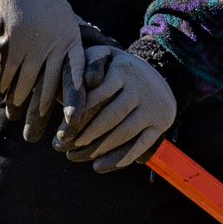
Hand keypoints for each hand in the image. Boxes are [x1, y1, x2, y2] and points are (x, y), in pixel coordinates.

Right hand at [0, 0, 84, 142]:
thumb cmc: (47, 4)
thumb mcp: (68, 24)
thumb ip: (68, 50)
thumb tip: (81, 79)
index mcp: (70, 43)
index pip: (75, 78)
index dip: (74, 101)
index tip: (72, 123)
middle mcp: (52, 47)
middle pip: (45, 89)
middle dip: (38, 115)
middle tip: (32, 136)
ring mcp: (30, 45)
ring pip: (22, 84)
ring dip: (16, 103)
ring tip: (13, 117)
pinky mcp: (9, 42)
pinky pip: (3, 72)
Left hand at [54, 47, 176, 170]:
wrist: (155, 75)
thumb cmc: (114, 69)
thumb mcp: (101, 57)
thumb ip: (89, 65)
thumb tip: (90, 82)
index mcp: (123, 69)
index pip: (98, 95)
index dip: (78, 114)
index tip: (60, 131)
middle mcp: (142, 87)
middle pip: (112, 116)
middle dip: (87, 134)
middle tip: (65, 147)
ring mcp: (154, 106)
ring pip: (126, 132)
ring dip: (101, 148)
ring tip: (78, 156)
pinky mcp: (161, 123)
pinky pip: (142, 144)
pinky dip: (121, 157)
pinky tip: (99, 166)